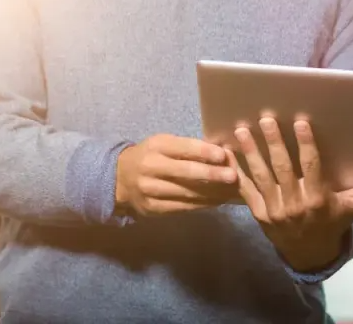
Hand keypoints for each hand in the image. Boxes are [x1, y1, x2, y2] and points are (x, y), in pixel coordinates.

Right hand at [115, 134, 239, 216]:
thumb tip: (221, 153)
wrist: (119, 179)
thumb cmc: (150, 156)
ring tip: (231, 191)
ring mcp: (150, 190)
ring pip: (187, 193)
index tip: (224, 155)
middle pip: (186, 172)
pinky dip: (202, 204)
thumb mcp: (164, 144)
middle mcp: (151, 167)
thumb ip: (188, 148)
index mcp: (156, 146)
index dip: (205, 152)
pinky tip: (217, 202)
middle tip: (233, 176)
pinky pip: (183, 207)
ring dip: (212, 193)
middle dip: (212, 174)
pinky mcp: (153, 208)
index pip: (183, 148)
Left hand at [233, 117, 352, 271]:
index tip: (300, 122)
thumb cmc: (331, 223)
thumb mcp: (352, 207)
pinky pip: (246, 190)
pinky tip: (229, 154)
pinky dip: (237, 172)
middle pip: (282, 167)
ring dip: (251, 152)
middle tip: (266, 119)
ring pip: (261, 176)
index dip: (306, 144)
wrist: (308, 254)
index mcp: (318, 199)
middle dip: (273, 142)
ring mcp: (274, 209)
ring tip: (242, 130)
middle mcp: (295, 203)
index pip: (311, 166)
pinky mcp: (259, 214)